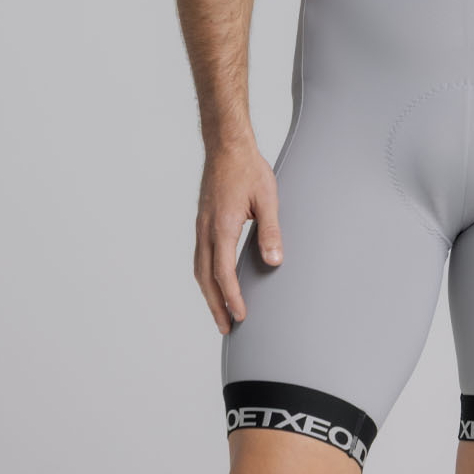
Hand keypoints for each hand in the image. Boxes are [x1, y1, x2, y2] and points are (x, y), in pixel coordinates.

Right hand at [194, 139, 282, 333]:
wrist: (226, 145)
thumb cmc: (248, 168)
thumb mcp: (267, 197)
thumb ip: (270, 230)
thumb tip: (275, 261)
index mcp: (223, 226)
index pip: (223, 272)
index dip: (231, 297)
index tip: (240, 316)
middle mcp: (207, 229)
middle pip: (205, 278)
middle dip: (216, 305)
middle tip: (227, 328)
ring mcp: (201, 225)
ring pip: (199, 268)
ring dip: (208, 294)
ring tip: (220, 312)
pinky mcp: (202, 221)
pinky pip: (200, 256)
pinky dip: (205, 277)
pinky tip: (214, 282)